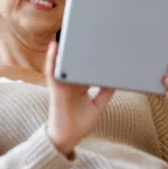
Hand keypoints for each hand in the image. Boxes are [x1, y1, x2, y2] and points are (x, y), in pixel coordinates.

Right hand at [44, 41, 114, 155]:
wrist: (67, 138)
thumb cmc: (80, 123)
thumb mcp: (98, 106)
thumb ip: (105, 92)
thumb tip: (115, 79)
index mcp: (80, 85)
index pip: (87, 66)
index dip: (93, 55)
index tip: (103, 43)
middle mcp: (70, 82)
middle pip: (75, 61)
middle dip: (81, 47)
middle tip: (90, 31)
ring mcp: (62, 84)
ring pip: (63, 62)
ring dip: (65, 48)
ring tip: (70, 32)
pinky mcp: (56, 88)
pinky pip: (52, 71)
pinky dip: (52, 59)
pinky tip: (54, 47)